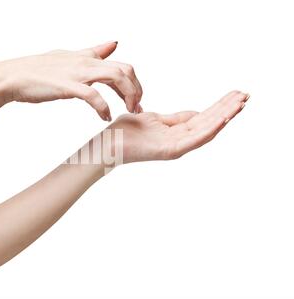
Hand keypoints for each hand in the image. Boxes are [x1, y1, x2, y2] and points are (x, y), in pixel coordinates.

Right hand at [0, 41, 142, 120]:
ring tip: (128, 112)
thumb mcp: (69, 57)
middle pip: (125, 70)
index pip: (121, 65)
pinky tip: (105, 117)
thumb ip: (93, 52)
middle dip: (136, 90)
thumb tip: (113, 43)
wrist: (13, 77)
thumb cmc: (38, 71)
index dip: (134, 83)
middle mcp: (86, 62)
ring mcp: (77, 73)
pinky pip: (93, 96)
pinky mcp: (67, 86)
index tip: (136, 100)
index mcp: (87, 58)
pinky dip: (103, 107)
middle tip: (136, 109)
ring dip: (127, 96)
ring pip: (116, 77)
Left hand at [109, 91, 249, 162]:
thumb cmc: (125, 131)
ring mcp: (176, 147)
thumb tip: (194, 114)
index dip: (219, 106)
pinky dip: (212, 126)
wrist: (108, 143)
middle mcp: (179, 141)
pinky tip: (225, 116)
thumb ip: (174, 119)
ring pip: (207, 130)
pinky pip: (196, 137)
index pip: (203, 118)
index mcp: (175, 133)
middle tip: (246, 95)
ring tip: (241, 103)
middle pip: (209, 123)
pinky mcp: (171, 150)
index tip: (234, 94)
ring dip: (225, 115)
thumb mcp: (154, 119)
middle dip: (228, 108)